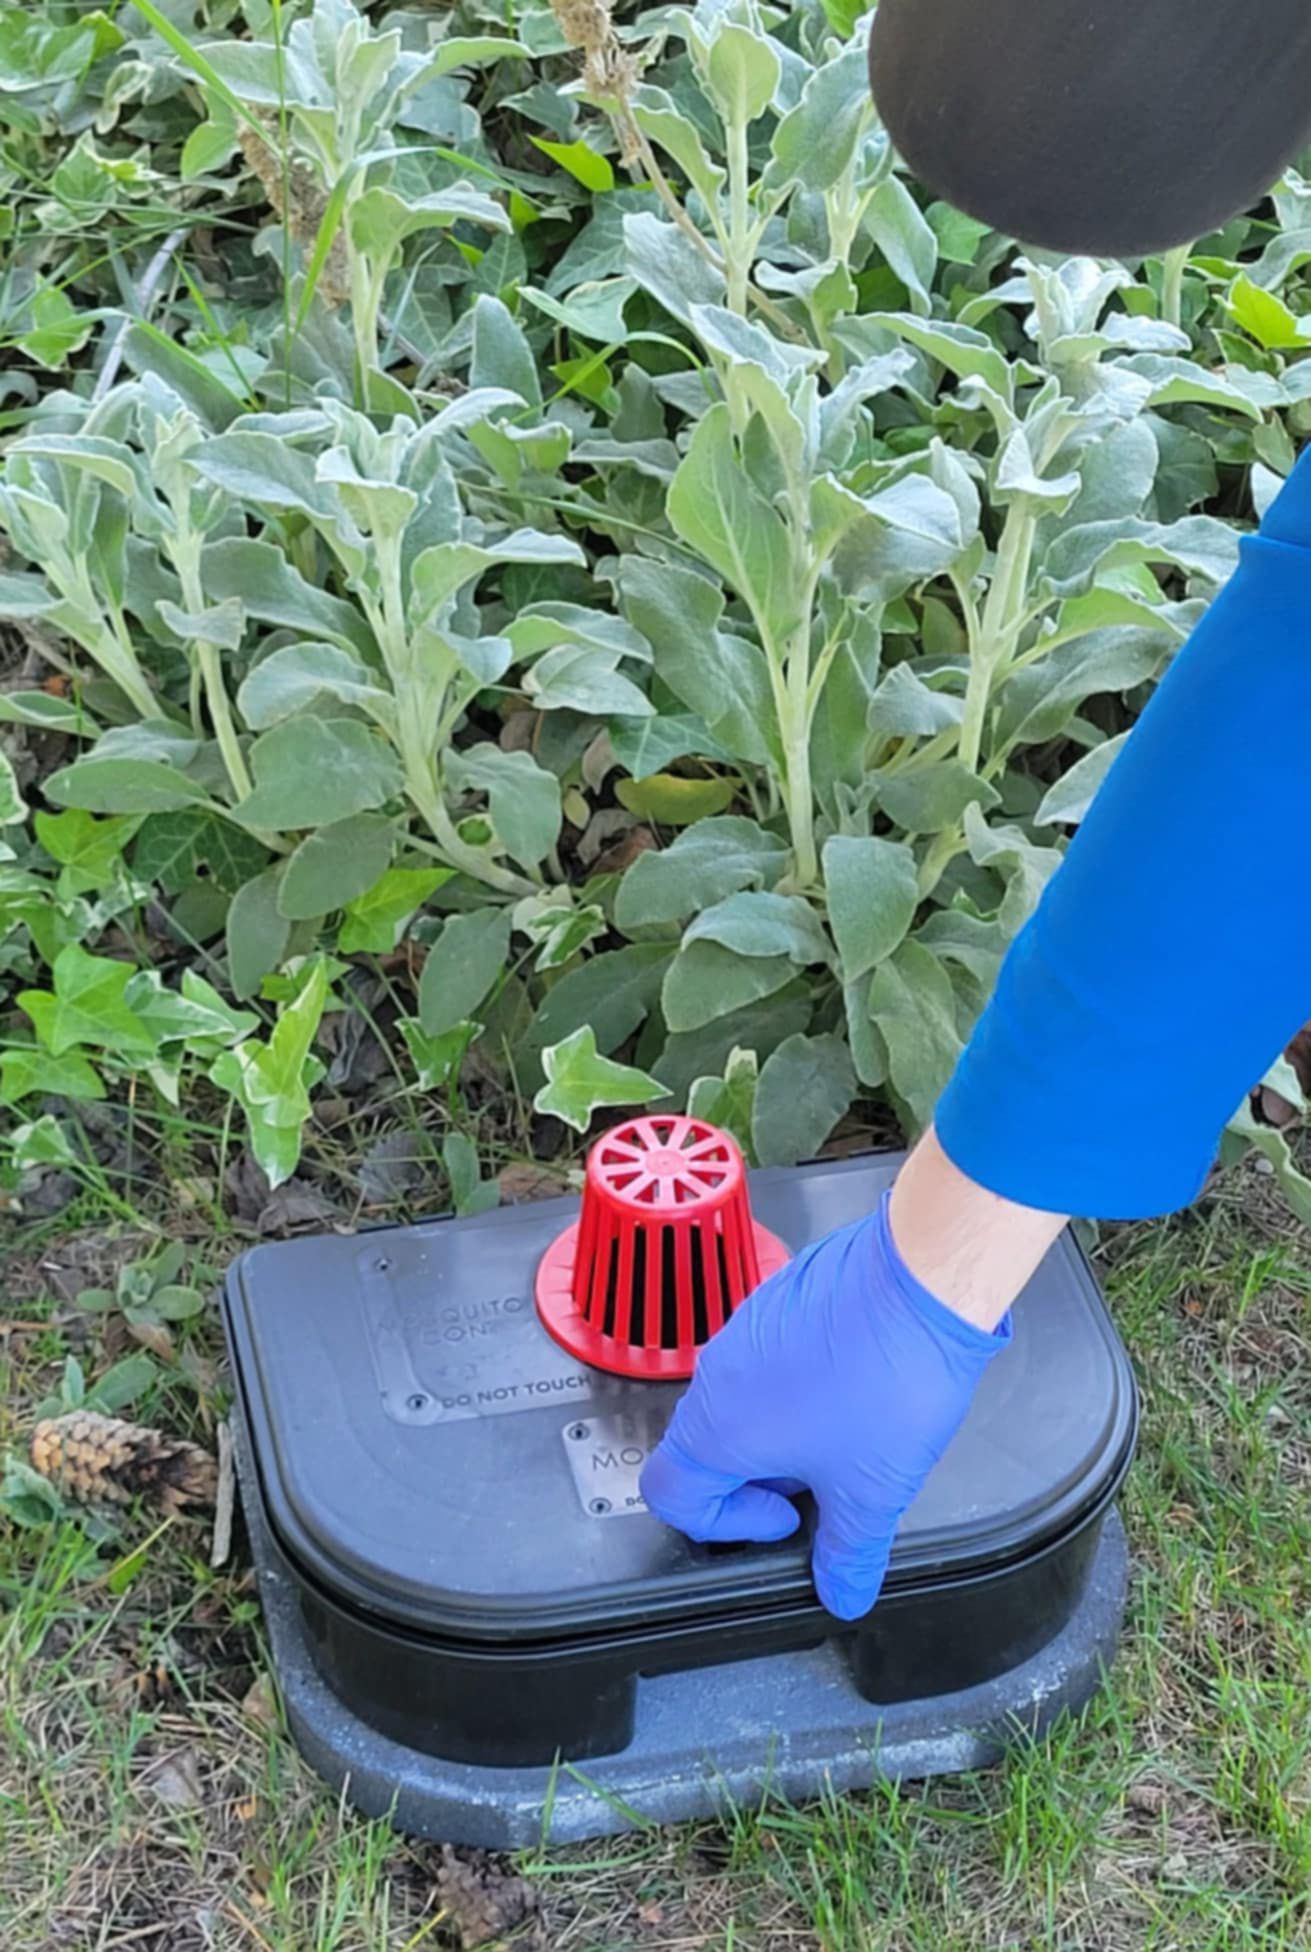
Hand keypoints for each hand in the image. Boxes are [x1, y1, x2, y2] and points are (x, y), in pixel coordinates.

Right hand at [639, 1192, 1011, 1619]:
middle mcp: (717, 1373)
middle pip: (706, 1449)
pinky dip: (799, 1387)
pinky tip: (858, 1388)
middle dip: (762, 1482)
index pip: (671, 1496)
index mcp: (716, 1428)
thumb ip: (849, 1553)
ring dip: (782, 1434)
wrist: (923, 1278)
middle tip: (826, 1485)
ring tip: (850, 1436)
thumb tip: (841, 1592)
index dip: (726, 1527)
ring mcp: (745, 1327)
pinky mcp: (780, 1299)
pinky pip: (769, 1358)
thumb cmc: (887, 1378)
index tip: (790, 1521)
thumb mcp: (873, 1492)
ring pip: (740, 1401)